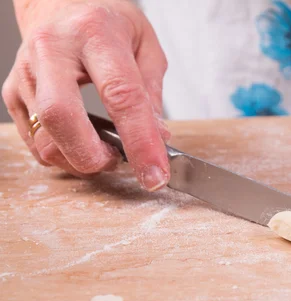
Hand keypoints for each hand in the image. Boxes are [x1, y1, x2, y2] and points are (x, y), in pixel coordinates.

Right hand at [2, 0, 169, 190]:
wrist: (61, 3)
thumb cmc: (107, 22)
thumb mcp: (145, 45)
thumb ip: (152, 92)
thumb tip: (157, 138)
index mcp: (95, 33)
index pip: (120, 95)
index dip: (140, 141)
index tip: (155, 174)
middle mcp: (52, 50)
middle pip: (62, 117)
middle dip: (94, 156)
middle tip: (119, 162)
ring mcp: (26, 72)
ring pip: (44, 137)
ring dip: (79, 160)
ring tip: (104, 151)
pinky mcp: (12, 93)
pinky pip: (34, 142)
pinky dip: (63, 155)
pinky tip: (82, 144)